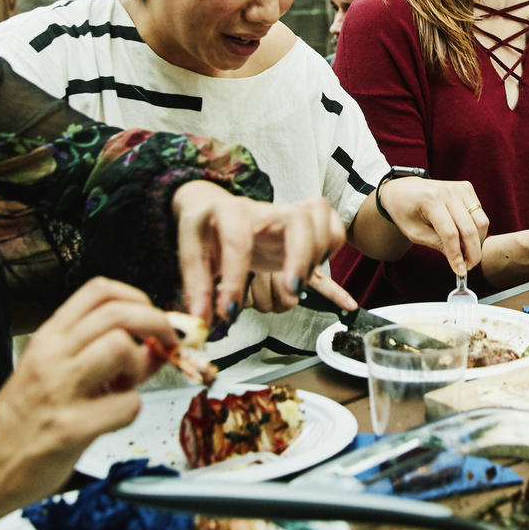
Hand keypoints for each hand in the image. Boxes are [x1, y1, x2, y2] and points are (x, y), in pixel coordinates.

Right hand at [0, 277, 176, 511]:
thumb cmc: (21, 421)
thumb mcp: (54, 374)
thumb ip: (101, 357)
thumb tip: (155, 347)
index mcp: (49, 338)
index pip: (99, 291)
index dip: (137, 297)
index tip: (151, 315)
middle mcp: (52, 356)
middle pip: (118, 312)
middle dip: (156, 323)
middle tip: (166, 343)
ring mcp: (59, 390)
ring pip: (120, 348)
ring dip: (139, 366)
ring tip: (126, 387)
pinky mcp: (69, 428)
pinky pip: (126, 405)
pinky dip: (131, 411)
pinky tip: (113, 418)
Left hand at [174, 181, 357, 319]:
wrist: (212, 208)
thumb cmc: (204, 230)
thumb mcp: (190, 253)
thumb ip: (197, 288)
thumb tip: (202, 322)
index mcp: (232, 212)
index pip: (238, 241)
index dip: (234, 280)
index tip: (227, 312)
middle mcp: (266, 212)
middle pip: (300, 220)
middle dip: (300, 258)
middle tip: (291, 291)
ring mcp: (287, 219)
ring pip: (322, 220)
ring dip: (320, 253)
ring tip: (297, 283)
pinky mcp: (301, 232)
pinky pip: (331, 234)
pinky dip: (335, 255)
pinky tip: (338, 294)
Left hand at [378, 176, 489, 274]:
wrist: (403, 188)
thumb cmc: (405, 211)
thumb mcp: (414, 233)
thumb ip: (437, 244)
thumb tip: (459, 260)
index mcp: (430, 201)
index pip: (450, 233)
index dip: (457, 255)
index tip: (460, 271)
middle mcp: (448, 192)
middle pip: (470, 228)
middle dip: (473, 253)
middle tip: (468, 266)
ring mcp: (459, 188)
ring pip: (481, 221)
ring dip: (478, 242)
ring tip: (468, 253)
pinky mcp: (466, 188)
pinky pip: (480, 213)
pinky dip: (476, 229)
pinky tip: (465, 236)